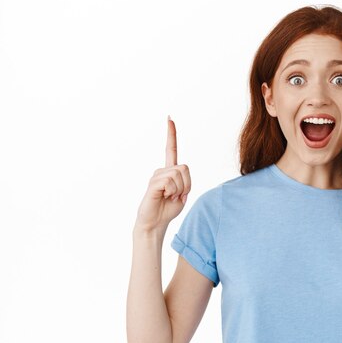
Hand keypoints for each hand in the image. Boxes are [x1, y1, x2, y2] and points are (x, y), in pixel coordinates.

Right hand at [135, 116, 190, 231]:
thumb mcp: (182, 194)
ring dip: (180, 189)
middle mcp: (162, 171)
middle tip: (177, 195)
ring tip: (170, 197)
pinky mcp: (153, 183)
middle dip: (187, 184)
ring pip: (179, 175)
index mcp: (169, 172)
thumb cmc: (168, 209)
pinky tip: (164, 197)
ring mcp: (156, 176)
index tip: (169, 118)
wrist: (155, 223)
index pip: (170, 149)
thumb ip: (185, 181)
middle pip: (184, 168)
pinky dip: (173, 191)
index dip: (171, 134)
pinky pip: (170, 181)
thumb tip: (181, 172)